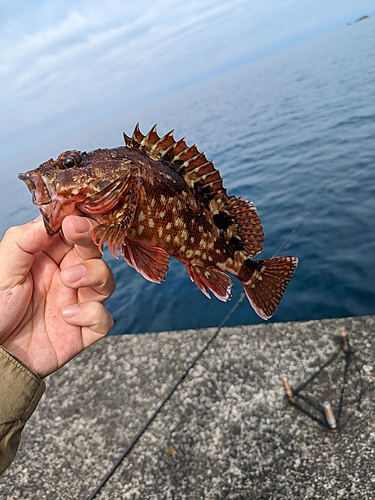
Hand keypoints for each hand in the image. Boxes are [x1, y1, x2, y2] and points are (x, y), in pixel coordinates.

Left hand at [0, 215, 114, 377]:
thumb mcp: (2, 271)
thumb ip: (23, 242)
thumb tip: (48, 219)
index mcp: (47, 260)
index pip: (73, 235)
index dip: (79, 223)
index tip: (74, 219)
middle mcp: (66, 278)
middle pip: (95, 254)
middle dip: (90, 242)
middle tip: (77, 234)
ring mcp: (77, 303)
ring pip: (106, 282)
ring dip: (94, 274)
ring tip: (69, 280)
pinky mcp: (83, 331)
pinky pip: (103, 319)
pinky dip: (92, 314)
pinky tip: (68, 316)